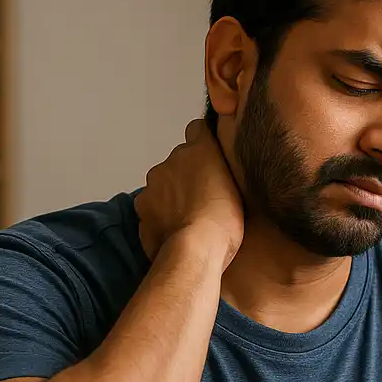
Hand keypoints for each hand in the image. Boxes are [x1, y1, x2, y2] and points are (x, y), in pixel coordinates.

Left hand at [134, 119, 244, 266]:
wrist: (194, 250)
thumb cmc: (222, 220)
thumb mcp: (240, 188)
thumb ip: (225, 168)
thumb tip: (219, 163)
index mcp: (196, 151)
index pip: (197, 130)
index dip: (203, 143)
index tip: (211, 158)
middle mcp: (169, 163)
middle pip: (177, 163)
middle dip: (186, 176)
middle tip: (204, 199)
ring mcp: (151, 188)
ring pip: (162, 187)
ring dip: (172, 198)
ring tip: (191, 219)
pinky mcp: (142, 212)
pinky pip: (153, 211)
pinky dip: (162, 218)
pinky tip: (178, 232)